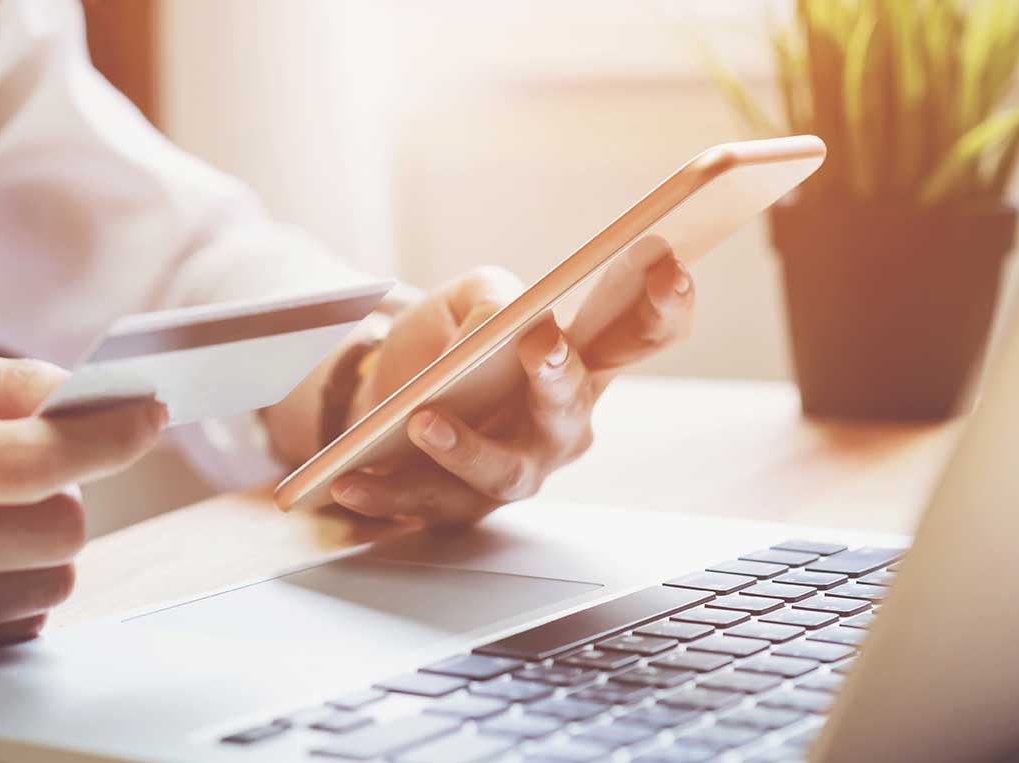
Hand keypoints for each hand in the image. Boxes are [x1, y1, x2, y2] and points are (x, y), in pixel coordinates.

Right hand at [0, 349, 166, 678]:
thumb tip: (85, 396)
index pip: (26, 459)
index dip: (104, 437)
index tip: (147, 416)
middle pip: (56, 528)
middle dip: (68, 494)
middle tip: (33, 477)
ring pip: (52, 583)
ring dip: (43, 548)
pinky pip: (21, 631)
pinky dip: (16, 596)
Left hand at [329, 258, 694, 523]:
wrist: (390, 396)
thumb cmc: (452, 343)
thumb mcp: (468, 299)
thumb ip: (490, 298)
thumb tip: (497, 327)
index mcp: (582, 363)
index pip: (643, 334)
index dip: (666, 306)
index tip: (669, 266)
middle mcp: (561, 425)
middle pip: (573, 408)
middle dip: (559, 376)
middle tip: (541, 344)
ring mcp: (515, 470)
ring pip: (504, 472)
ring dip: (465, 448)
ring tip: (423, 420)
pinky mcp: (459, 506)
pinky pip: (425, 503)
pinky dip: (386, 493)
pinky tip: (349, 480)